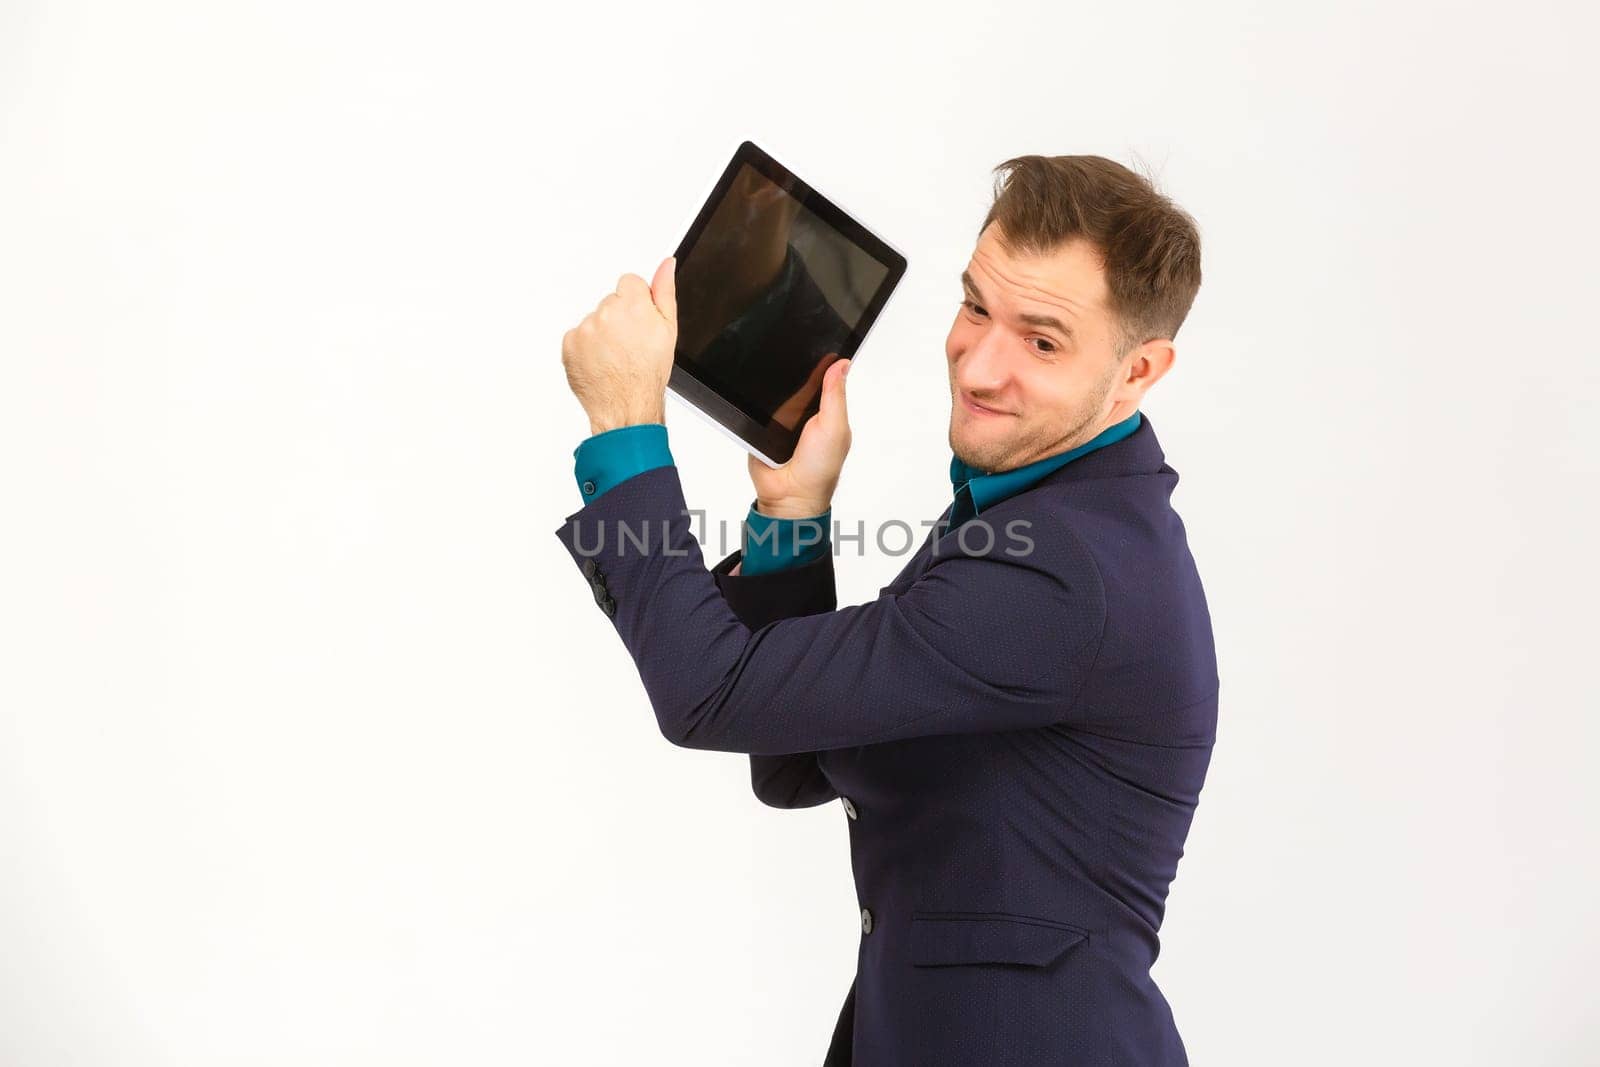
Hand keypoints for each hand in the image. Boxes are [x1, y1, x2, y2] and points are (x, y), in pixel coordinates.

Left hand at [561, 256, 676, 433]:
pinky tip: (601, 362)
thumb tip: (666, 264)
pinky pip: (578, 336)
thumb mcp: (668, 330)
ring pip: (594, 319)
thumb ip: (664, 290)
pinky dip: (586, 347)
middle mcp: (607, 312)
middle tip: (630, 345)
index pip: (629, 283)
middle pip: (611, 302)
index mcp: (633, 304)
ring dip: (602, 333)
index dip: (637, 303)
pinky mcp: (570, 343)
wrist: (627, 405)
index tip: (639, 322)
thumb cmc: (648, 373)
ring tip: (615, 357)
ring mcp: (586, 328)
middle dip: (619, 318)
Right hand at [748, 355, 851, 517]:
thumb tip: (842, 364)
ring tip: (773, 386)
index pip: (825, 377)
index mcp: (828, 410)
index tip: (818, 342)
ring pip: (775, 391)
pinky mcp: (762, 425)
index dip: (822, 360)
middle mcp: (806, 412)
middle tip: (790, 359)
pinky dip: (755, 403)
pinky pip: (755, 407)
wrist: (788, 495)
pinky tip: (758, 401)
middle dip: (793, 370)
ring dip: (772, 388)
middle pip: (797, 379)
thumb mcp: (834, 427)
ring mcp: (783, 419)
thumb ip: (836, 395)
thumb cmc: (819, 469)